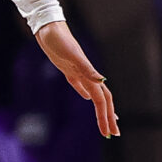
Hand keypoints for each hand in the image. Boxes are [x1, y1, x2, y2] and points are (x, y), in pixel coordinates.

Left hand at [35, 20, 118, 137]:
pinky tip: (86, 97)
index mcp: (89, 76)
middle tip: (113, 134)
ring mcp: (78, 71)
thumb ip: (87, 69)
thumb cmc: (58, 41)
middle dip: (108, 117)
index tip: (109, 133)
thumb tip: (102, 80)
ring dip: (101, 108)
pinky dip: (84, 92)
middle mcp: (87, 75)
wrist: (48, 28)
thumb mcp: (72, 56)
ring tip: (106, 118)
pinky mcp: (68, 68)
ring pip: (94, 94)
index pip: (101, 102)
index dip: (106, 117)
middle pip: (102, 100)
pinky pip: (79, 84)